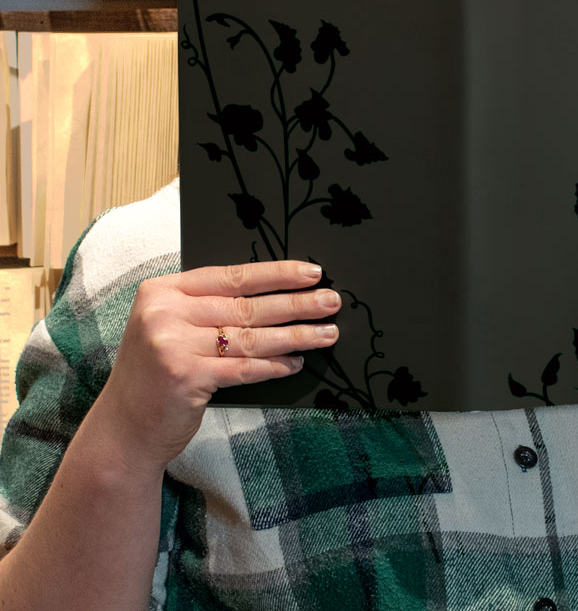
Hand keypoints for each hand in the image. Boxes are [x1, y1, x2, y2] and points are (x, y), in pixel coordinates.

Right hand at [92, 260, 339, 476]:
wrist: (123, 429)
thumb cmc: (156, 375)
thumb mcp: (171, 328)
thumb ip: (209, 309)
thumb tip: (276, 295)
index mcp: (162, 290)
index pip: (232, 275)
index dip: (276, 273)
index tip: (311, 272)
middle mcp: (165, 313)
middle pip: (246, 305)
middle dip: (296, 303)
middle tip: (331, 300)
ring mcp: (173, 345)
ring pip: (251, 336)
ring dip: (295, 335)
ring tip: (326, 333)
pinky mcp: (185, 378)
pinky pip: (244, 368)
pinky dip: (274, 365)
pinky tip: (297, 362)